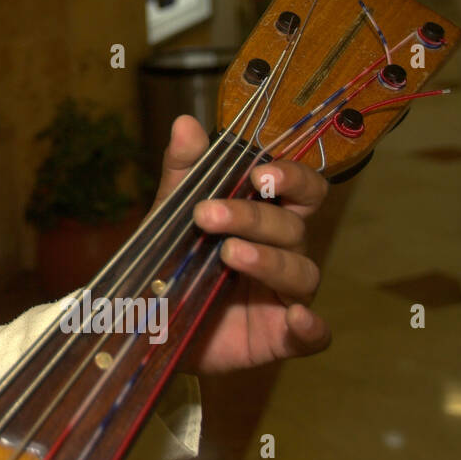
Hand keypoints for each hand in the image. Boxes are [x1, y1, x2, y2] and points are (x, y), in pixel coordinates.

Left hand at [151, 116, 331, 375]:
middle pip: (294, 226)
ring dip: (270, 260)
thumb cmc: (172, 260)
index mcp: (265, 217)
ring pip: (303, 272)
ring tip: (229, 254)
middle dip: (254, 217)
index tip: (259, 173)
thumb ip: (182, 172)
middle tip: (208, 215)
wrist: (146, 323)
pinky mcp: (281, 336)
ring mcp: (285, 295)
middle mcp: (284, 252)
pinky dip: (311, 327)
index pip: (301, 189)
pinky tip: (295, 318)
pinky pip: (314, 335)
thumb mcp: (170, 214)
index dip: (292, 177)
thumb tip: (185, 123)